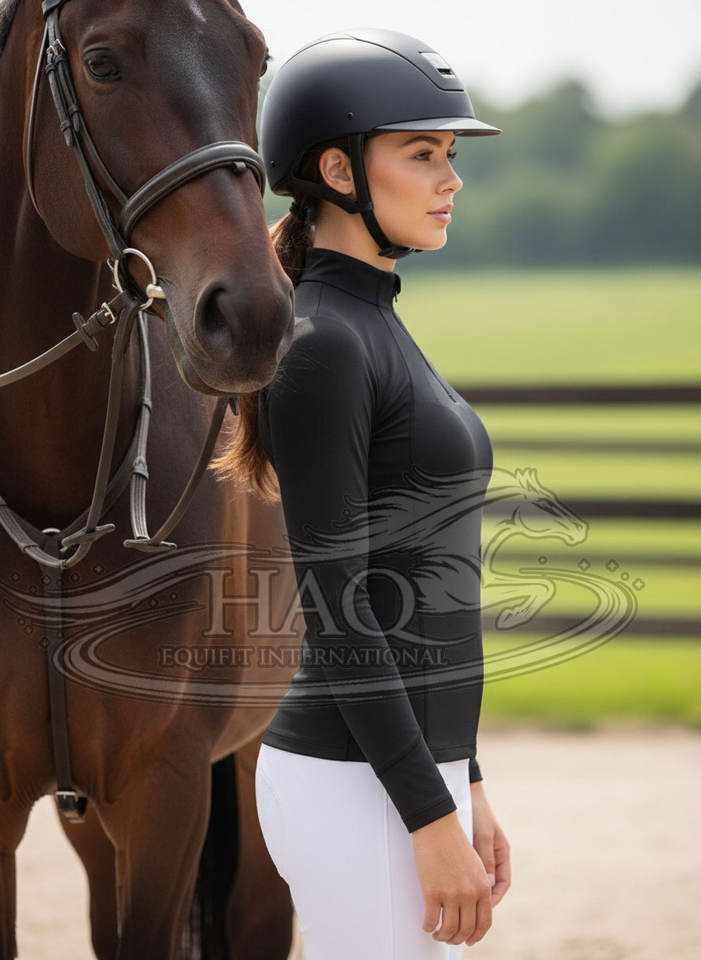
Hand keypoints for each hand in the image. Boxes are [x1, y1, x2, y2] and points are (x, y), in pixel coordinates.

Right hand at [412, 811, 492, 945]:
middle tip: (450, 938)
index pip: (485, 922)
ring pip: (448, 929)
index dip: (477, 936)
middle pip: (467, 930)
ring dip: (442, 936)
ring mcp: (451, 894)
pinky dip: (428, 927)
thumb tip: (477, 910)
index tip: (469, 940)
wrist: (437, 825)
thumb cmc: (454, 841)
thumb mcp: (476, 864)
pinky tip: (427, 926)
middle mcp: (470, 893)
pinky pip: (431, 920)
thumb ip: (480, 886)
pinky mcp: (432, 892)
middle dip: (458, 939)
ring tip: (437, 934)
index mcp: (483, 886)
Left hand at [469, 780, 510, 913]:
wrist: (464, 792)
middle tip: (467, 914)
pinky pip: (466, 872)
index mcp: (501, 854)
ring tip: (456, 906)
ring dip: (469, 895)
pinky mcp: (466, 852)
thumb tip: (488, 885)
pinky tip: (448, 888)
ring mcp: (480, 854)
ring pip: (477, 882)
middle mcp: (492, 857)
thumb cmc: (476, 811)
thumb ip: (485, 857)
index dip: (495, 899)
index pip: (503, 883)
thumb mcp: (482, 834)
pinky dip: (459, 882)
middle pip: (490, 887)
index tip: (484, 910)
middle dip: (480, 904)